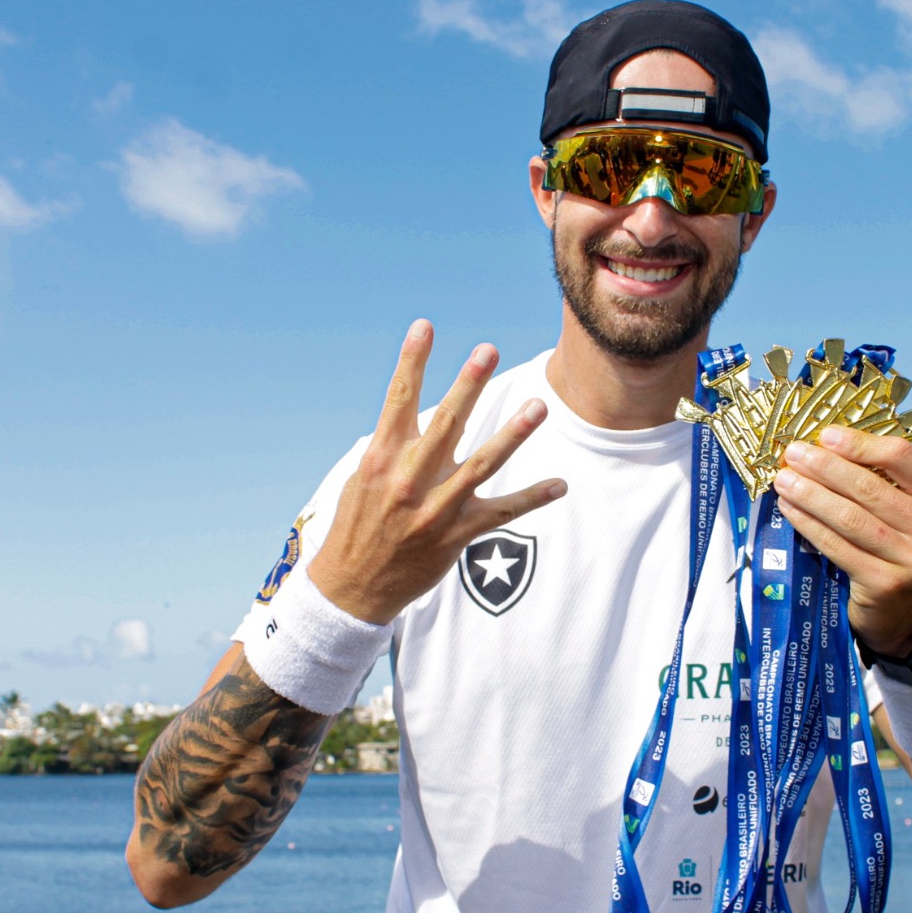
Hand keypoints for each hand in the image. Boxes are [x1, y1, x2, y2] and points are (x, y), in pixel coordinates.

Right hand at [307, 319, 566, 623]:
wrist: (351, 586)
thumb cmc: (358, 523)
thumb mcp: (364, 477)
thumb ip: (394, 444)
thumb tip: (418, 408)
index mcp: (381, 458)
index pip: (398, 400)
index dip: (411, 362)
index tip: (424, 326)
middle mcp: (408, 479)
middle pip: (444, 423)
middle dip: (467, 385)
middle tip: (488, 350)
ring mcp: (434, 508)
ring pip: (481, 464)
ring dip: (512, 434)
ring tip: (539, 405)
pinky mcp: (456, 536)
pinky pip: (502, 512)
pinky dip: (532, 497)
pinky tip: (560, 484)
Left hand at [772, 426, 911, 657]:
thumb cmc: (904, 551)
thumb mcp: (911, 513)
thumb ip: (885, 482)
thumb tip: (826, 446)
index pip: (901, 457)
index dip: (860, 443)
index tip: (825, 435)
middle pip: (870, 487)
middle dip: (825, 467)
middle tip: (793, 454)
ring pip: (850, 517)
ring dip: (811, 494)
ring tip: (784, 480)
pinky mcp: (886, 584)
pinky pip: (838, 547)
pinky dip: (810, 525)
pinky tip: (791, 510)